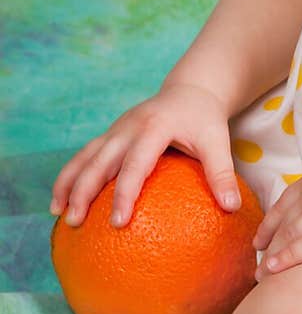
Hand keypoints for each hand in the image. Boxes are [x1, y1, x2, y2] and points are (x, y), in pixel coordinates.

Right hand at [49, 82, 240, 227]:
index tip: (117, 222)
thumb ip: (222, 172)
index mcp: (154, 127)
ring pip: (85, 156)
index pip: (136, 164)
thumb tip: (232, 207)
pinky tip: (60, 200)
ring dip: (68, 183)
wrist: (190, 90)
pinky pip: (84, 155)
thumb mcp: (217, 140)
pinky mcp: (110, 135)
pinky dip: (69, 176)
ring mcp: (116, 130)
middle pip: (100, 161)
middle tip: (76, 223)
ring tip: (56, 213)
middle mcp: (128, 127)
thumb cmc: (204, 119)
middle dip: (84, 191)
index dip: (125, 193)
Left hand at [253, 138, 301, 278]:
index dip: (270, 224)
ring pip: (291, 236)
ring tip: (261, 278)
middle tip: (256, 269)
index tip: (259, 241)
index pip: (285, 204)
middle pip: (284, 224)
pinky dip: (290, 257)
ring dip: (273, 257)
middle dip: (268, 247)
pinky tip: (275, 268)